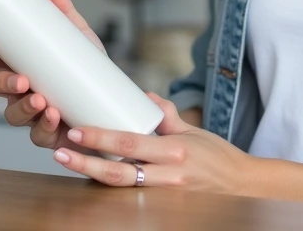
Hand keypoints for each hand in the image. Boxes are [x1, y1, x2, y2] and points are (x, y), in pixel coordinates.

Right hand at [0, 0, 103, 153]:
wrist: (113, 106)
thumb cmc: (88, 71)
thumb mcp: (79, 37)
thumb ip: (64, 12)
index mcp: (17, 60)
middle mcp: (16, 87)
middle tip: (11, 72)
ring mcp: (29, 112)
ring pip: (9, 112)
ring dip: (20, 104)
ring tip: (38, 96)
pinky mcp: (46, 134)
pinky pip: (36, 134)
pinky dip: (43, 125)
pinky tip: (52, 113)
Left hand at [53, 93, 258, 193]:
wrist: (242, 185)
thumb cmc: (218, 156)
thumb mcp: (194, 131)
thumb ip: (167, 116)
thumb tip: (145, 96)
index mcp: (174, 150)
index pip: (130, 143)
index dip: (100, 138)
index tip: (77, 130)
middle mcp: (168, 174)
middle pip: (119, 171)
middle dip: (86, 161)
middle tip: (60, 150)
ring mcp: (166, 193)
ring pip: (122, 187)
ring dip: (92, 175)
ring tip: (68, 162)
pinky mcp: (165, 204)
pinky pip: (134, 195)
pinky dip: (112, 187)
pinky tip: (92, 178)